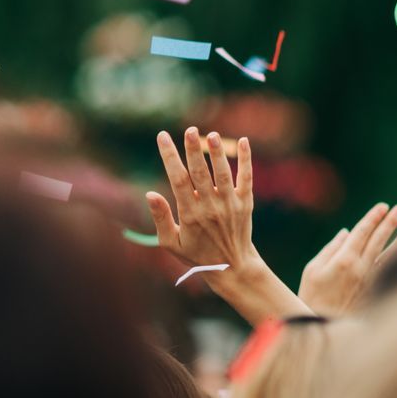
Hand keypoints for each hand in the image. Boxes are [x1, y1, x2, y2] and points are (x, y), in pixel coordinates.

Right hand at [147, 128, 308, 324]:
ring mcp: (230, 205)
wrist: (233, 267)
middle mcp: (211, 207)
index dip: (169, 156)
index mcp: (190, 215)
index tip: (162, 137)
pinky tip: (244, 142)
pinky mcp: (246, 204)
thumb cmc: (196, 254)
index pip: (178, 179)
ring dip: (217, 153)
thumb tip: (149, 193)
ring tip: (211, 134)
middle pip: (200, 173)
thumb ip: (161, 217)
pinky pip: (246, 179)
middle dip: (193, 150)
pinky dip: (246, 161)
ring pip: (223, 174)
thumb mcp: (171, 243)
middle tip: (189, 130)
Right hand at [298, 202, 396, 315]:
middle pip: (379, 240)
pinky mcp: (375, 291)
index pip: (362, 232)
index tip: (383, 206)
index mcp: (343, 259)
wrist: (320, 326)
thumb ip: (331, 249)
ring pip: (390, 255)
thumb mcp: (312, 269)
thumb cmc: (312, 296)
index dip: (373, 217)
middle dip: (390, 222)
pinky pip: (391, 271)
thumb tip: (347, 232)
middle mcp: (360, 268)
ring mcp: (370, 280)